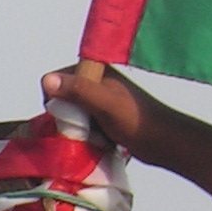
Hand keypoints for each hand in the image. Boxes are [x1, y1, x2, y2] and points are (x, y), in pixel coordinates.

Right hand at [41, 64, 170, 162]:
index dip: (56, 101)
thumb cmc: (138, 121)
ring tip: (96, 137)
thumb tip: (48, 80)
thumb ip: (79, 91)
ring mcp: (100, 99)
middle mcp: (96, 80)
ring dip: (76, 129)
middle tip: (87, 129)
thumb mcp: (105, 104)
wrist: (163, 142)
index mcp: (96, 68)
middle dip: (67, 118)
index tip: (72, 115)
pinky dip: (85, 136)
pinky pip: (81, 126)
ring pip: (70, 115)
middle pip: (61, 100)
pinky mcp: (103, 117)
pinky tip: (100, 142)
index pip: (55, 81)